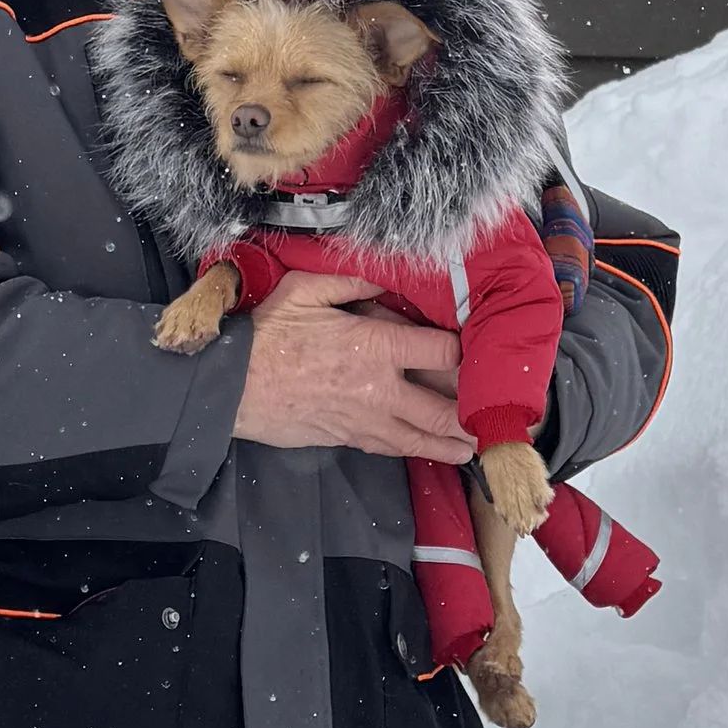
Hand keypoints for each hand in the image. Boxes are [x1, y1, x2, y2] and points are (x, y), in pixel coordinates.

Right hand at [232, 268, 471, 462]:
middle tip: (496, 415)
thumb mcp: (306, 291)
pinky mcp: (348, 439)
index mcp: (376, 346)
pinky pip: (394, 448)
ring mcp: (366, 421)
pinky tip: (433, 451)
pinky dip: (419, 451)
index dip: (465, 354)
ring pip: (424, 438)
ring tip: (477, 445)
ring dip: (455, 443)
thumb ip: (353, 281)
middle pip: (445, 408)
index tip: (477, 351)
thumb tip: (387, 276)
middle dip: (473, 414)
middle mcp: (380, 389)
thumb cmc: (266, 336)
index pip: (442, 354)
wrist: (231, 388)